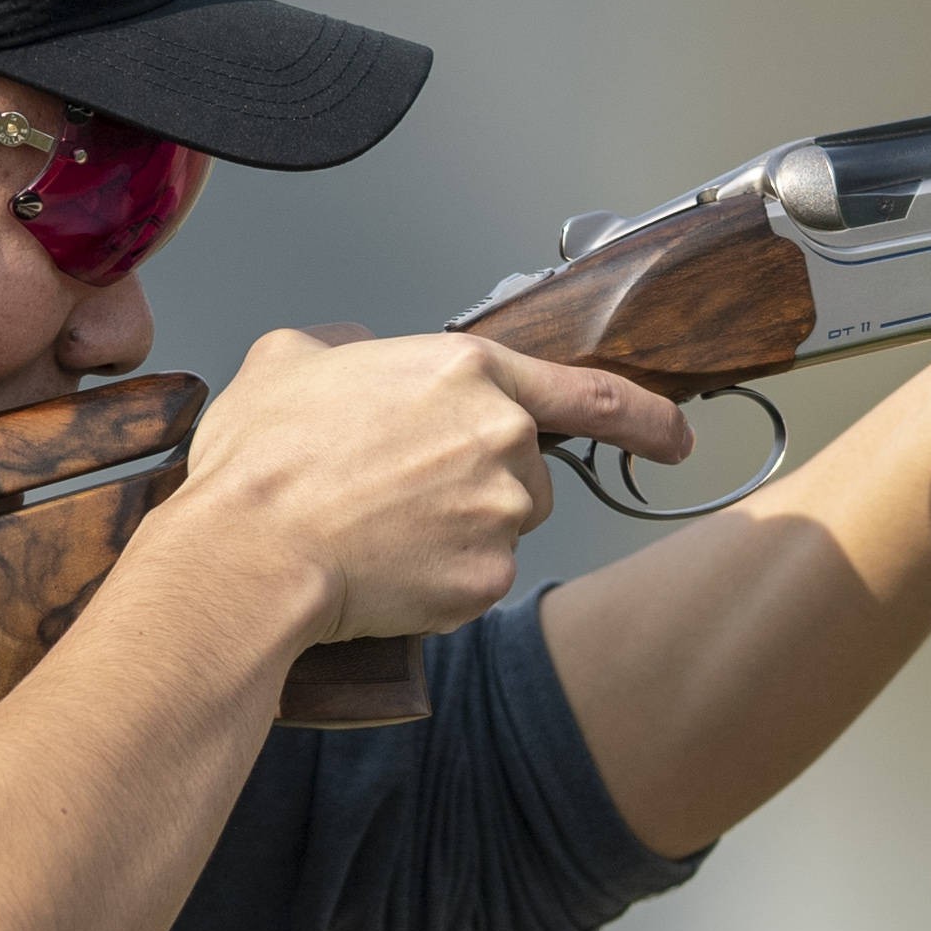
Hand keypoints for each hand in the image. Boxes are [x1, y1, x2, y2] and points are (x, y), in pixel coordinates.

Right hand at [161, 327, 691, 643]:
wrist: (250, 553)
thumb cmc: (264, 459)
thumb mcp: (290, 361)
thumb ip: (344, 348)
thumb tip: (358, 356)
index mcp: (467, 371)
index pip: (591, 394)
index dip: (647, 417)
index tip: (679, 437)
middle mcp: (503, 437)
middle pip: (530, 472)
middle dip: (484, 487)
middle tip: (402, 500)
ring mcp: (502, 512)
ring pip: (506, 527)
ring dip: (463, 532)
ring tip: (382, 533)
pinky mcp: (487, 579)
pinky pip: (480, 580)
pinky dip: (441, 582)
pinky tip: (385, 570)